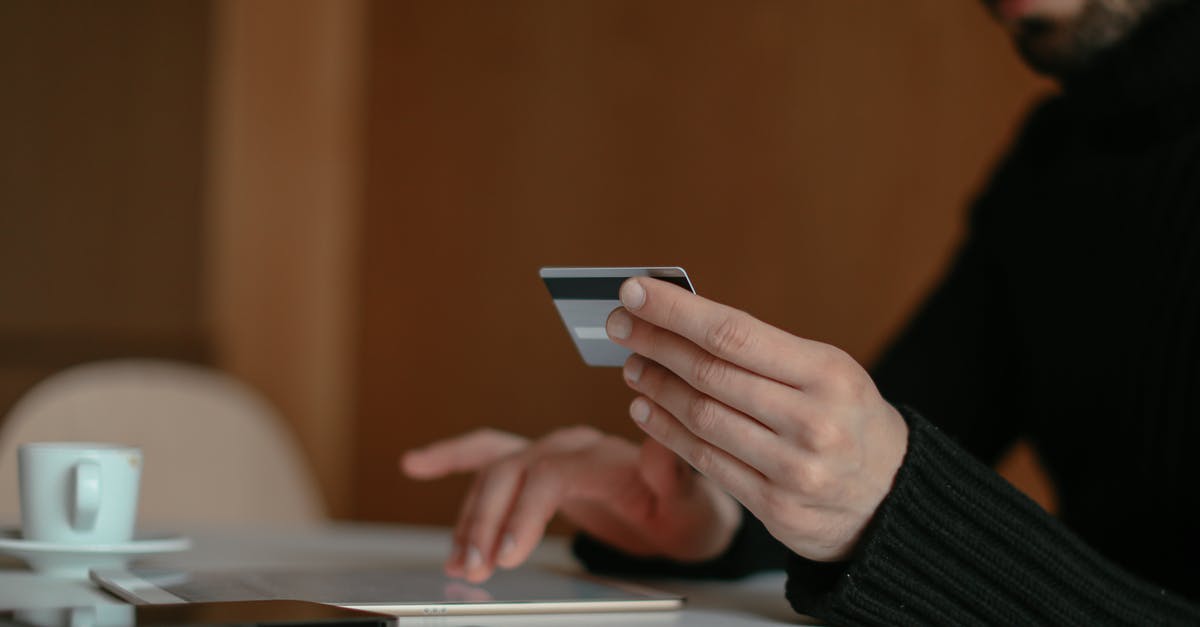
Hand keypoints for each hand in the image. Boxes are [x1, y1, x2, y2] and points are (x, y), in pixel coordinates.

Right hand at [401, 427, 741, 582]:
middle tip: (474, 568)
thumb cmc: (687, 510)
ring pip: (495, 473)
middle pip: (515, 472)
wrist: (686, 510)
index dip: (525, 511)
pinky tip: (415, 464)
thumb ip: (673, 476)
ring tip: (458, 561)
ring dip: (470, 516)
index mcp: (605, 456)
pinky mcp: (536, 468)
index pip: (552, 474)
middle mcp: (572, 447)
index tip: (509, 555)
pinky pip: (488, 456)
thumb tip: (658, 447)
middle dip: (488, 521)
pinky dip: (452, 458)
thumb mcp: (691, 503)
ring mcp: (550, 454)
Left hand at [605, 277, 907, 560]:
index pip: (733, 333)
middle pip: (710, 373)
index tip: (634, 290)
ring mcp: (793, 469)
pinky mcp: (775, 507)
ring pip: (702, 417)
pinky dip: (666, 431)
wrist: (891, 499)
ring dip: (656, 386)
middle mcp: (812, 420)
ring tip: (632, 365)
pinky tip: (645, 408)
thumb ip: (763, 352)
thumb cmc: (847, 420)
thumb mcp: (827, 373)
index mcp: (828, 373)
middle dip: (655, 343)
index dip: (675, 311)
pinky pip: (705, 461)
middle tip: (619, 324)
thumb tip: (683, 319)